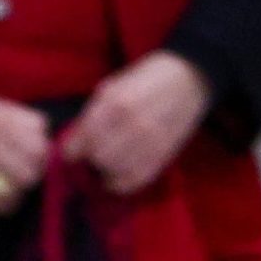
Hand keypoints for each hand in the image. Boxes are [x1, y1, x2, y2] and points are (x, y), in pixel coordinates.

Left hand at [62, 50, 211, 197]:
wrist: (189, 79)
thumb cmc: (146, 78)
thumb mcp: (112, 86)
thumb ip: (92, 114)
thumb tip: (73, 141)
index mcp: (116, 103)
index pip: (84, 140)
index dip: (71, 151)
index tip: (71, 153)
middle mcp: (133, 125)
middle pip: (98, 158)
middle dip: (89, 159)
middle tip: (90, 155)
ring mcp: (151, 142)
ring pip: (115, 171)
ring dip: (104, 170)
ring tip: (105, 163)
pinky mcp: (164, 155)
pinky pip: (135, 180)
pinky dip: (121, 183)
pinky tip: (116, 176)